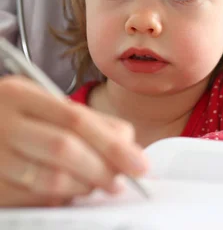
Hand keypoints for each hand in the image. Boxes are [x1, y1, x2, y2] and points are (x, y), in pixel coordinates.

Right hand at [0, 75, 148, 206]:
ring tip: (97, 184)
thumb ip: (87, 121)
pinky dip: (61, 197)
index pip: (76, 119)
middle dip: (103, 168)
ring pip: (51, 178)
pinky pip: (36, 198)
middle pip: (65, 148)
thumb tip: (129, 147)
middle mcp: (2, 123)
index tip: (139, 163)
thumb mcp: (44, 106)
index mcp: (20, 94)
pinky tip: (69, 191)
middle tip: (122, 181)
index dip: (113, 144)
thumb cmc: (15, 118)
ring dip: (85, 185)